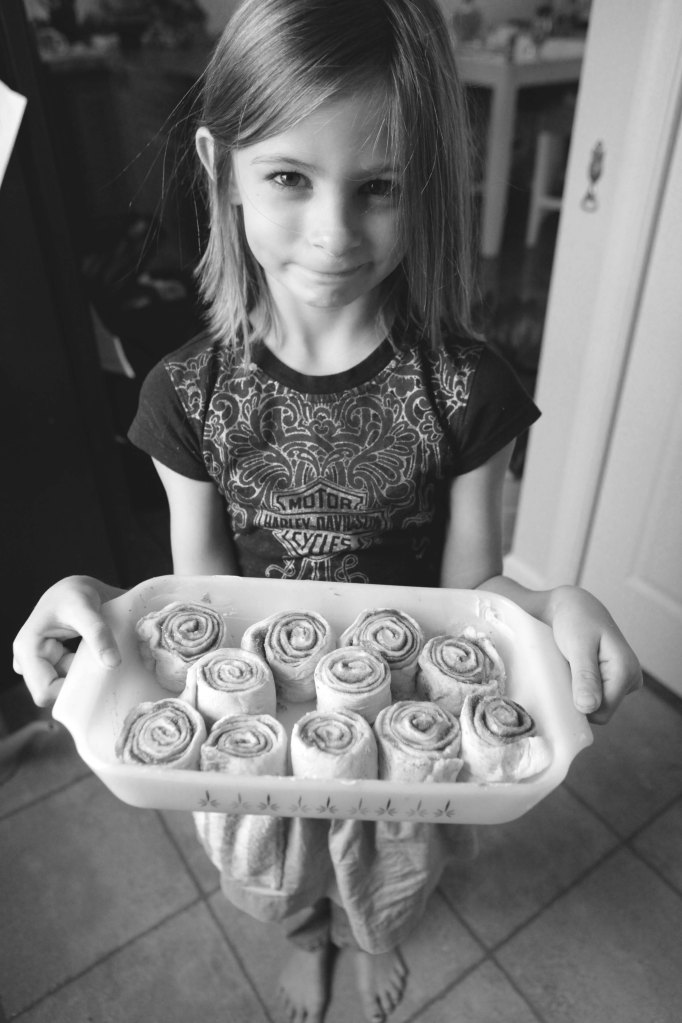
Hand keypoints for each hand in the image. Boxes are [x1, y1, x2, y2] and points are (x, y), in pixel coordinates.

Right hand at [12, 576, 123, 707]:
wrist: (75, 589)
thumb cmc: (75, 595)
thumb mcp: (86, 609)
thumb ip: (98, 634)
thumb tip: (113, 664)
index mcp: (27, 649)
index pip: (45, 691)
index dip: (71, 693)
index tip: (98, 680)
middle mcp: (27, 661)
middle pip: (55, 693)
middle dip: (79, 685)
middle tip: (103, 669)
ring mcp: (38, 665)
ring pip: (64, 688)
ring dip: (84, 679)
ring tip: (100, 659)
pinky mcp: (51, 665)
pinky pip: (70, 680)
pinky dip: (85, 674)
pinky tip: (96, 660)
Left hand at [548, 586, 642, 723]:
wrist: (573, 606)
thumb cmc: (575, 620)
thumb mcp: (578, 646)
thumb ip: (585, 677)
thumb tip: (589, 708)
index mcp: (626, 671)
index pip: (602, 713)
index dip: (578, 706)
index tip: (562, 686)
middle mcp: (631, 678)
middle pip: (600, 711)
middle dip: (578, 697)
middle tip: (565, 671)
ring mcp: (624, 680)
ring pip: (596, 704)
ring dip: (578, 691)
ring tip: (570, 667)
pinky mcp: (614, 679)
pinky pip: (595, 695)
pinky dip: (580, 687)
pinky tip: (574, 670)